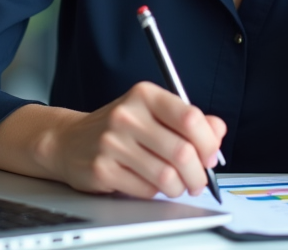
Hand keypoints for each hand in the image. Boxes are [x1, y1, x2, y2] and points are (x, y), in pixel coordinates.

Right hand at [38, 82, 226, 198]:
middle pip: (182, 152)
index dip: (208, 142)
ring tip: (177, 185)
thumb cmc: (119, 128)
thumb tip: (218, 130)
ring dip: (179, 187)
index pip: (190, 118)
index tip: (210, 155)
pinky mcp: (102, 168)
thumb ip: (188, 120)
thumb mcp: (153, 113)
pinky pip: (145, 190)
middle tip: (198, 180)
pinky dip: (155, 192)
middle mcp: (127, 115)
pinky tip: (149, 184)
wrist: (69, 141)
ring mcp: (112, 142)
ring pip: (166, 176)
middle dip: (198, 174)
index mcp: (145, 95)